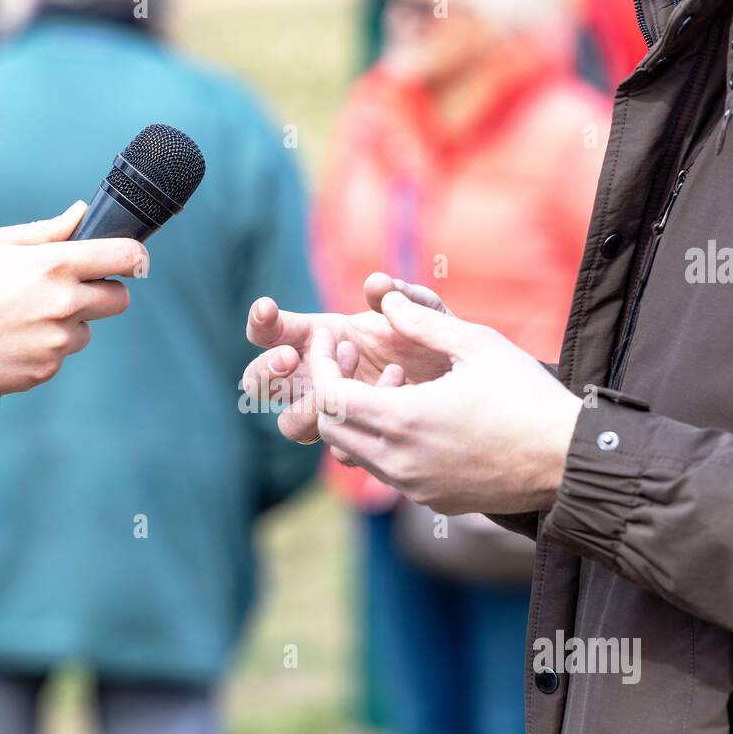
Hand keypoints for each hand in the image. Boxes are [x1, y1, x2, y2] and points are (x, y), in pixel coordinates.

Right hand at [0, 202, 144, 396]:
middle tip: (73, 289)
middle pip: (119, 300)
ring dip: (69, 323)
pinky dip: (46, 347)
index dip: (134, 256)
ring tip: (24, 317)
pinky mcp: (47, 369)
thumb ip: (46, 231)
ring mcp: (57, 341)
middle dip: (104, 292)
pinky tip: (13, 338)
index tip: (132, 259)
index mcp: (53, 265)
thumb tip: (80, 214)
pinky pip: (62, 355)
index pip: (124, 257)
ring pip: (87, 330)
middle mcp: (63, 304)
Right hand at [242, 272, 453, 443]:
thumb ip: (407, 298)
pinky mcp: (357, 441)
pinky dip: (356, 426)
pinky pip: (336, 448)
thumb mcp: (431, 317)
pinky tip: (391, 401)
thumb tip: (378, 286)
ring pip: (290, 424)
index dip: (262, 323)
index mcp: (320, 337)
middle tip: (290, 359)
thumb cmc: (443, 346)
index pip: (271, 332)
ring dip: (309, 404)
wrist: (473, 395)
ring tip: (346, 379)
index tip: (268, 309)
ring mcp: (334, 413)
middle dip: (266, 371)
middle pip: (259, 383)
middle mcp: (318, 377)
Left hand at [306, 291, 582, 515]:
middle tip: (350, 358)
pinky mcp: (433, 500)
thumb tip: (383, 299)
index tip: (329, 338)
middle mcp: (400, 462)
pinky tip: (417, 412)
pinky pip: (388, 470)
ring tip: (394, 380)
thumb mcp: (478, 344)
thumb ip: (422, 321)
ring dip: (359, 416)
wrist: (570, 460)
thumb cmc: (528, 397)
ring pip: (355, 453)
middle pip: (331, 428)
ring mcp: (415, 487)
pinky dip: (384, 440)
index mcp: (404, 421)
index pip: (329, 397)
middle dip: (330, 390)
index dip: (319, 364)